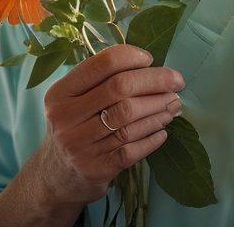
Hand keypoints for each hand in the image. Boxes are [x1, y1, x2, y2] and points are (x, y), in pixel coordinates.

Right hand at [38, 44, 185, 205]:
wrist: (55, 176)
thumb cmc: (74, 127)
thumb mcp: (73, 100)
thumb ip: (101, 81)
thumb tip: (150, 67)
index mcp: (60, 92)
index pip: (102, 64)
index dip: (132, 57)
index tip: (150, 59)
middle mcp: (66, 117)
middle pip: (121, 88)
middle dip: (156, 81)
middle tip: (177, 82)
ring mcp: (80, 145)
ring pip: (129, 119)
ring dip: (159, 109)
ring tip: (174, 105)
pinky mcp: (95, 168)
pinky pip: (132, 148)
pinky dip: (152, 137)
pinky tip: (163, 130)